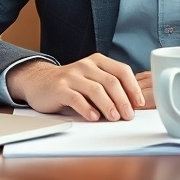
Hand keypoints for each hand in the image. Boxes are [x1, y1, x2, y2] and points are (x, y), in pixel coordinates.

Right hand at [6, 54, 143, 121]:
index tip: (140, 103)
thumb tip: (132, 106)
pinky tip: (94, 117)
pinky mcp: (60, 88)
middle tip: (129, 115)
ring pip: (96, 90)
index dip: (133, 88)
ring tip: (114, 118)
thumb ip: (108, 87)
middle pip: (111, 82)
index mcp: (98, 61)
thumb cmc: (70, 84)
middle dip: (123, 100)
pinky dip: (87, 109)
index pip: (122, 71)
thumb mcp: (91, 79)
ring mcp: (72, 76)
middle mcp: (86, 65)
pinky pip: (76, 98)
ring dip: (108, 105)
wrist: (39, 81)